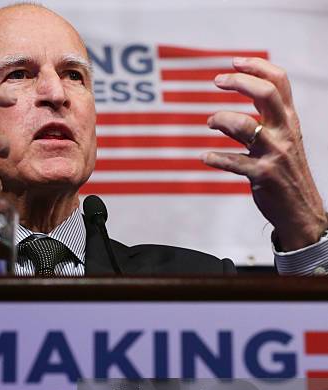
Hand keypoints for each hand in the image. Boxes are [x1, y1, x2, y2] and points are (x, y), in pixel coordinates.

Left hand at [202, 57, 326, 250]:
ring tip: (209, 122)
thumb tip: (230, 112)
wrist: (300, 210)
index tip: (234, 63)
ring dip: (220, 119)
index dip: (256, 67)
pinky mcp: (261, 175)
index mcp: (290, 121)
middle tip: (217, 81)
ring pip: (243, 125)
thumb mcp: (283, 142)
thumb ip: (264, 123)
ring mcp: (273, 153)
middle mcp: (284, 133)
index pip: (278, 82)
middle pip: (264, 93)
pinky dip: (215, 157)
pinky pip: (232, 162)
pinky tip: (204, 156)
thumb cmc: (286, 173)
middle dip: (238, 82)